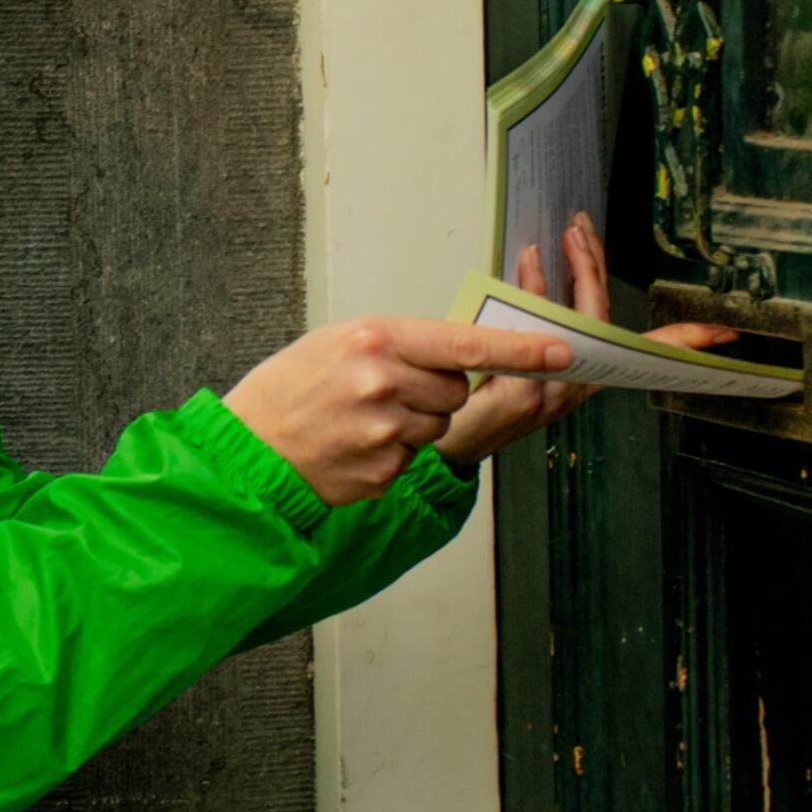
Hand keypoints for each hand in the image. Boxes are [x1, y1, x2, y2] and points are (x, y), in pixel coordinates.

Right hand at [225, 316, 573, 505]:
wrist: (249, 449)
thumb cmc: (290, 389)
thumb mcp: (339, 341)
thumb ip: (399, 343)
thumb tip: (458, 352)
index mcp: (376, 339)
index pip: (467, 344)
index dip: (521, 349)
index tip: (561, 350)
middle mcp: (384, 383)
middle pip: (456, 388)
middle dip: (435, 389)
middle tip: (386, 390)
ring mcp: (385, 432)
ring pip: (438, 424)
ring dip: (414, 422)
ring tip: (363, 420)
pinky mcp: (384, 472)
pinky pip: (414, 457)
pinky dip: (392, 453)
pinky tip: (356, 446)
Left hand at [434, 212, 736, 469]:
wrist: (449, 443)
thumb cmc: (482, 396)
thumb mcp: (521, 354)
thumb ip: (535, 319)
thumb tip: (539, 265)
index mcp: (582, 376)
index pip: (640, 353)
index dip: (682, 342)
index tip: (721, 332)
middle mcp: (577, 386)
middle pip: (603, 318)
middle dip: (597, 266)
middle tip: (583, 227)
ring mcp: (555, 392)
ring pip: (579, 322)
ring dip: (576, 271)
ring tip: (569, 235)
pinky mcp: (527, 394)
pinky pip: (537, 334)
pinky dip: (536, 291)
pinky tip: (530, 263)